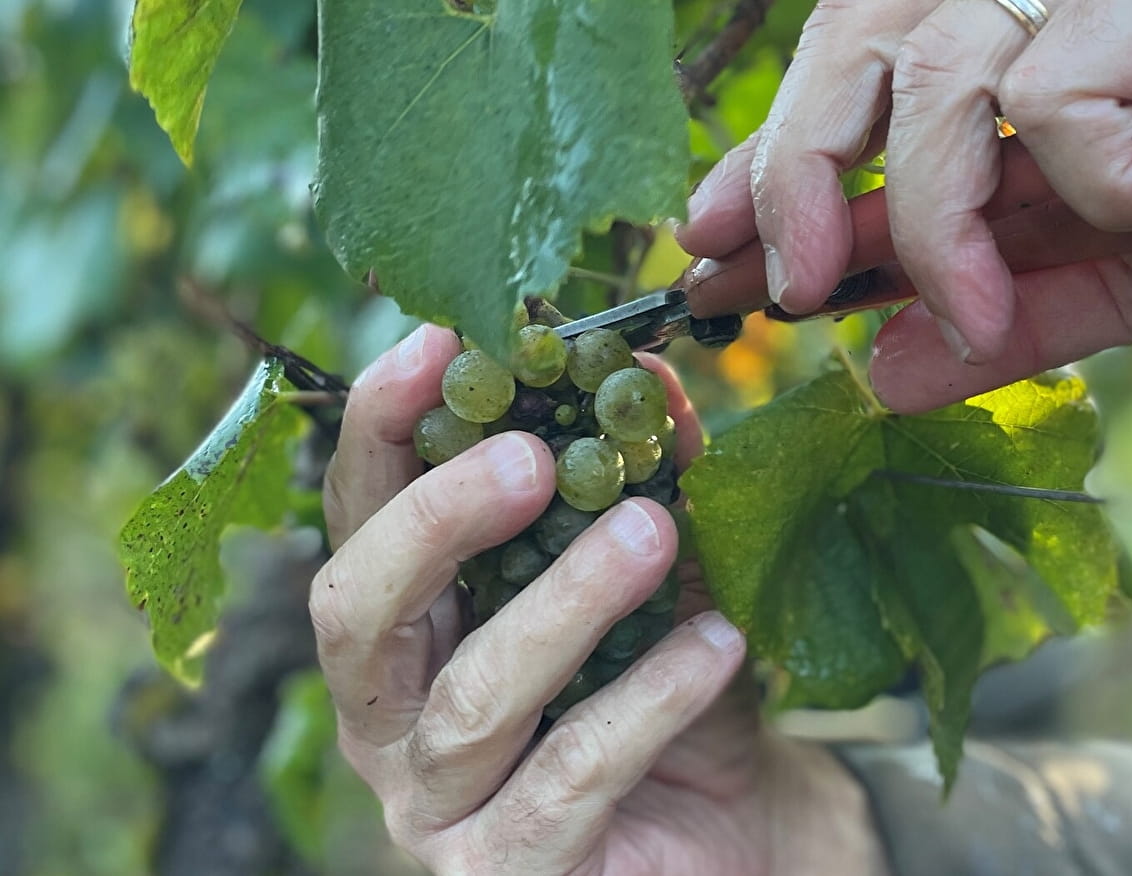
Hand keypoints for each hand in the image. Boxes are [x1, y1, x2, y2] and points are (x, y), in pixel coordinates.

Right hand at [311, 325, 887, 874]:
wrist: (737, 829)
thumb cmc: (669, 697)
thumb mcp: (661, 579)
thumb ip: (642, 483)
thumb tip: (648, 374)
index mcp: (407, 631)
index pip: (360, 518)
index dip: (384, 429)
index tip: (441, 345)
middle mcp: (391, 720)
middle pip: (359, 611)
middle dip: (435, 521)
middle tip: (531, 459)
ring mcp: (440, 809)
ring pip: (474, 700)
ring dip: (565, 604)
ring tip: (652, 533)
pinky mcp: (510, 873)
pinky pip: (569, 779)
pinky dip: (648, 700)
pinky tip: (717, 643)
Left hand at [678, 0, 1131, 410]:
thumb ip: (1013, 312)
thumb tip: (877, 372)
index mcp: (1032, 43)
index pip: (856, 80)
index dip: (767, 161)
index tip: (703, 254)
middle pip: (854, 37)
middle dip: (802, 173)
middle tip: (797, 289)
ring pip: (937, 67)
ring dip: (942, 216)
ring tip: (994, 310)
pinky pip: (1063, 79)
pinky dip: (1101, 168)